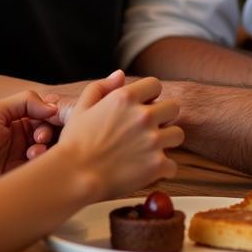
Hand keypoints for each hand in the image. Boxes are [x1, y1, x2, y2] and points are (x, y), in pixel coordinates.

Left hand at [0, 92, 58, 193]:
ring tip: (32, 154)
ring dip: (47, 152)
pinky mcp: (22, 181)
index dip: (54, 116)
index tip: (52, 119)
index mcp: (20, 121)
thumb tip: (53, 107)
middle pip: (53, 134)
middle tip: (39, 139)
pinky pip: (41, 174)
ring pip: (50, 154)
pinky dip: (43, 168)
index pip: (48, 115)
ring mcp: (24, 161)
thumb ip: (25, 101)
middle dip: (52, 134)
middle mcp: (25, 140)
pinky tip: (32, 166)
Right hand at [56, 70, 183, 201]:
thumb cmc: (74, 143)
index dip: (150, 96)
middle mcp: (144, 116)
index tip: (143, 107)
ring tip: (150, 150)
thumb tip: (120, 75)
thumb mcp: (82, 107)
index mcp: (126, 98)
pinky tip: (148, 170)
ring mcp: (153, 140)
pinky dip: (162, 169)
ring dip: (166, 142)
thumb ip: (102, 86)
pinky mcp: (156, 165)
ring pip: (178, 134)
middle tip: (150, 129)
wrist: (73, 176)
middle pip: (173, 108)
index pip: (156, 85)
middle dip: (164, 117)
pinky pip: (173, 165)